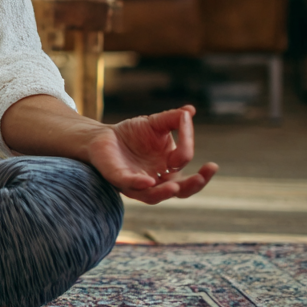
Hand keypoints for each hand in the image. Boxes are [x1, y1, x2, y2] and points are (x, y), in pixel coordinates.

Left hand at [85, 105, 217, 204]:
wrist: (102, 136)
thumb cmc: (132, 133)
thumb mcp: (155, 123)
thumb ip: (173, 118)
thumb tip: (191, 110)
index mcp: (169, 167)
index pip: (184, 162)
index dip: (187, 148)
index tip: (186, 125)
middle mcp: (157, 180)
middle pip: (180, 190)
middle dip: (194, 184)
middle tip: (203, 175)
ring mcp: (137, 183)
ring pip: (155, 195)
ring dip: (165, 192)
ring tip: (175, 187)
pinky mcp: (118, 178)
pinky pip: (130, 185)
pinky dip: (139, 184)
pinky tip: (147, 181)